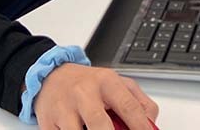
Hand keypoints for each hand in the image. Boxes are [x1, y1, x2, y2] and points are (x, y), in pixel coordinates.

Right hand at [33, 63, 158, 129]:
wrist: (51, 75)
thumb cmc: (87, 83)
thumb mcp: (115, 83)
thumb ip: (137, 101)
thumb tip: (151, 124)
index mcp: (106, 82)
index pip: (129, 108)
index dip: (141, 128)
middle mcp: (84, 93)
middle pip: (102, 127)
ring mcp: (64, 108)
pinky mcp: (48, 123)